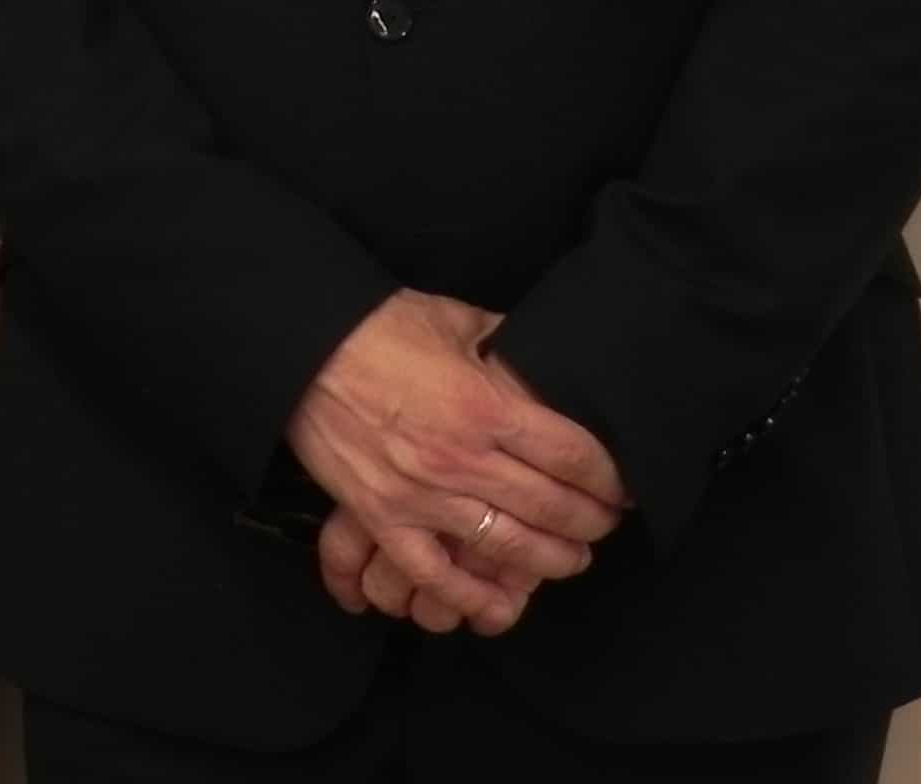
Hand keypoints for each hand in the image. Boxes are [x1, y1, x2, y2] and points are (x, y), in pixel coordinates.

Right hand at [284, 290, 627, 634]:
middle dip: (590, 522)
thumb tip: (536, 351)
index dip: (607, 478)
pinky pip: (433, 573)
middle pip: (552, 508)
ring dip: (551, 561)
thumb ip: (503, 340)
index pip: (573, 456)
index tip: (620, 486)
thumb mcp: (452, 319)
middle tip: (604, 524)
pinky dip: (468, 595)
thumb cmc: (376, 326)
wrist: (299, 347)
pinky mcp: (383, 516)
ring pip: (507, 546)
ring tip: (570, 559)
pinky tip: (498, 602)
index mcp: (485, 406)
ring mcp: (422, 495)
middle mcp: (463, 459)